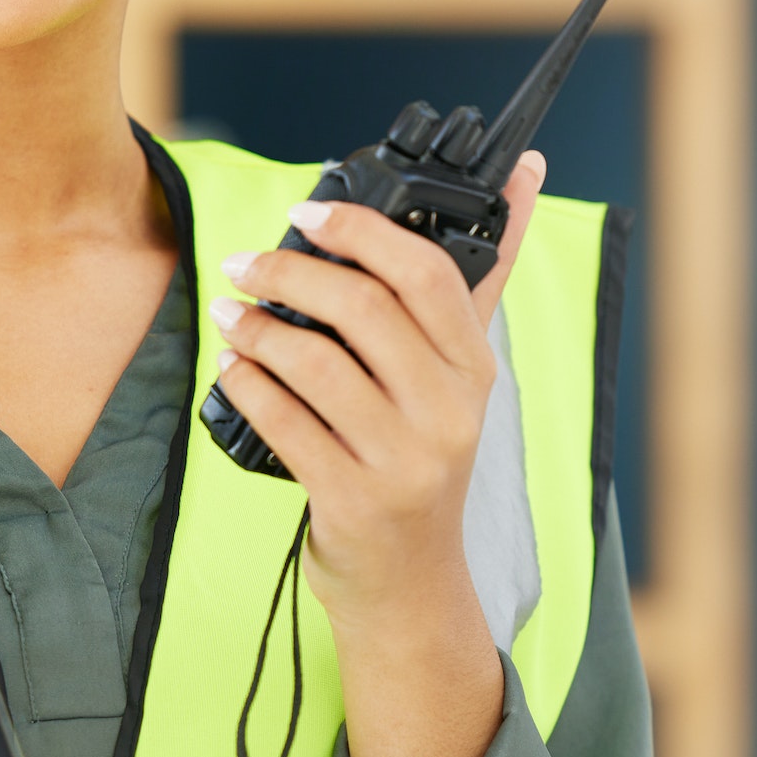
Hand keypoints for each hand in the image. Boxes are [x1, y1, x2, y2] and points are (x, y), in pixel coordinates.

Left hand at [208, 151, 546, 756]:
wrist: (412, 585)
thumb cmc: (420, 454)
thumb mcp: (457, 374)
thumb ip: (477, 278)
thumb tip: (526, 171)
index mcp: (473, 367)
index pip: (427, 272)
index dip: (362, 230)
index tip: (307, 210)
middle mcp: (448, 410)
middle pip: (361, 307)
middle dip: (288, 272)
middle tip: (244, 262)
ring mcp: (403, 459)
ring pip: (313, 360)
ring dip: (255, 328)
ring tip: (230, 314)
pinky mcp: (353, 500)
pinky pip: (282, 421)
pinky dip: (246, 385)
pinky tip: (231, 368)